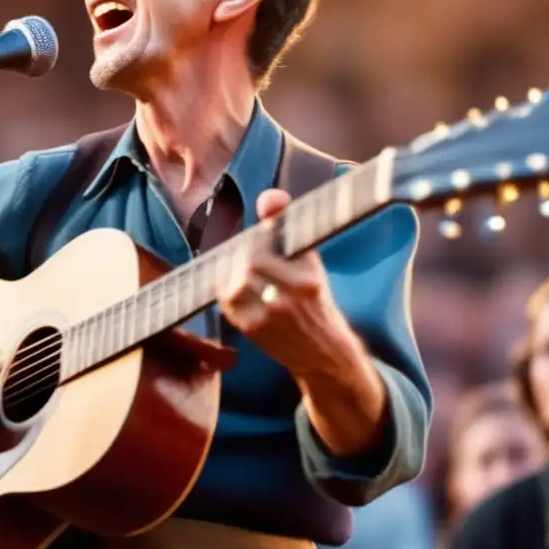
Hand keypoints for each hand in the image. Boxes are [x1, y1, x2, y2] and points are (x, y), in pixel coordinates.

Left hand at [217, 189, 353, 374]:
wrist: (322, 351)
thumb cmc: (314, 298)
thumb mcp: (309, 261)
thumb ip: (287, 225)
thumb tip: (269, 196)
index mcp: (306, 280)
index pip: (268, 245)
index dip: (261, 236)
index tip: (264, 235)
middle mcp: (287, 300)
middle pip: (249, 262)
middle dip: (247, 251)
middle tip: (250, 248)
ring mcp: (267, 318)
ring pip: (234, 282)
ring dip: (233, 268)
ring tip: (241, 264)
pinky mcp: (250, 330)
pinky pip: (226, 300)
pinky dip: (226, 286)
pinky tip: (234, 281)